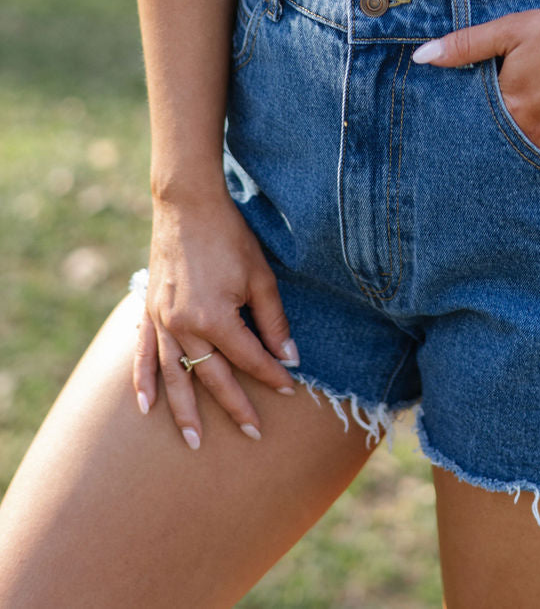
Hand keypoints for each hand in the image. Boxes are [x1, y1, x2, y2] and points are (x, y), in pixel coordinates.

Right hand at [134, 190, 298, 449]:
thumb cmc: (230, 236)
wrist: (187, 205)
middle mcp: (183, 326)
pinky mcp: (149, 311)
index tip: (290, 389)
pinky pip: (142, 355)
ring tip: (194, 440)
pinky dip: (143, 382)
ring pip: (174, 376)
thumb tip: (290, 357)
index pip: (249, 358)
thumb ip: (273, 320)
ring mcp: (161, 321)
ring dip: (184, 411)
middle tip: (252, 434)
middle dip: (234, 407)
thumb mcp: (260, 276)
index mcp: (214, 318)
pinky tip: (145, 407)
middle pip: (212, 376)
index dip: (271, 375)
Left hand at [411, 0, 539, 162]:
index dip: (471, 124)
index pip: (477, 127)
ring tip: (521, 146)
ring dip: (527, 155)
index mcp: (510, 107)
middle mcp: (532, 133)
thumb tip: (422, 56)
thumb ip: (466, 45)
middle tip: (490, 141)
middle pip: (504, 148)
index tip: (463, 125)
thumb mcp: (515, 29)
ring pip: (534, 161)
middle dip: (496, 145)